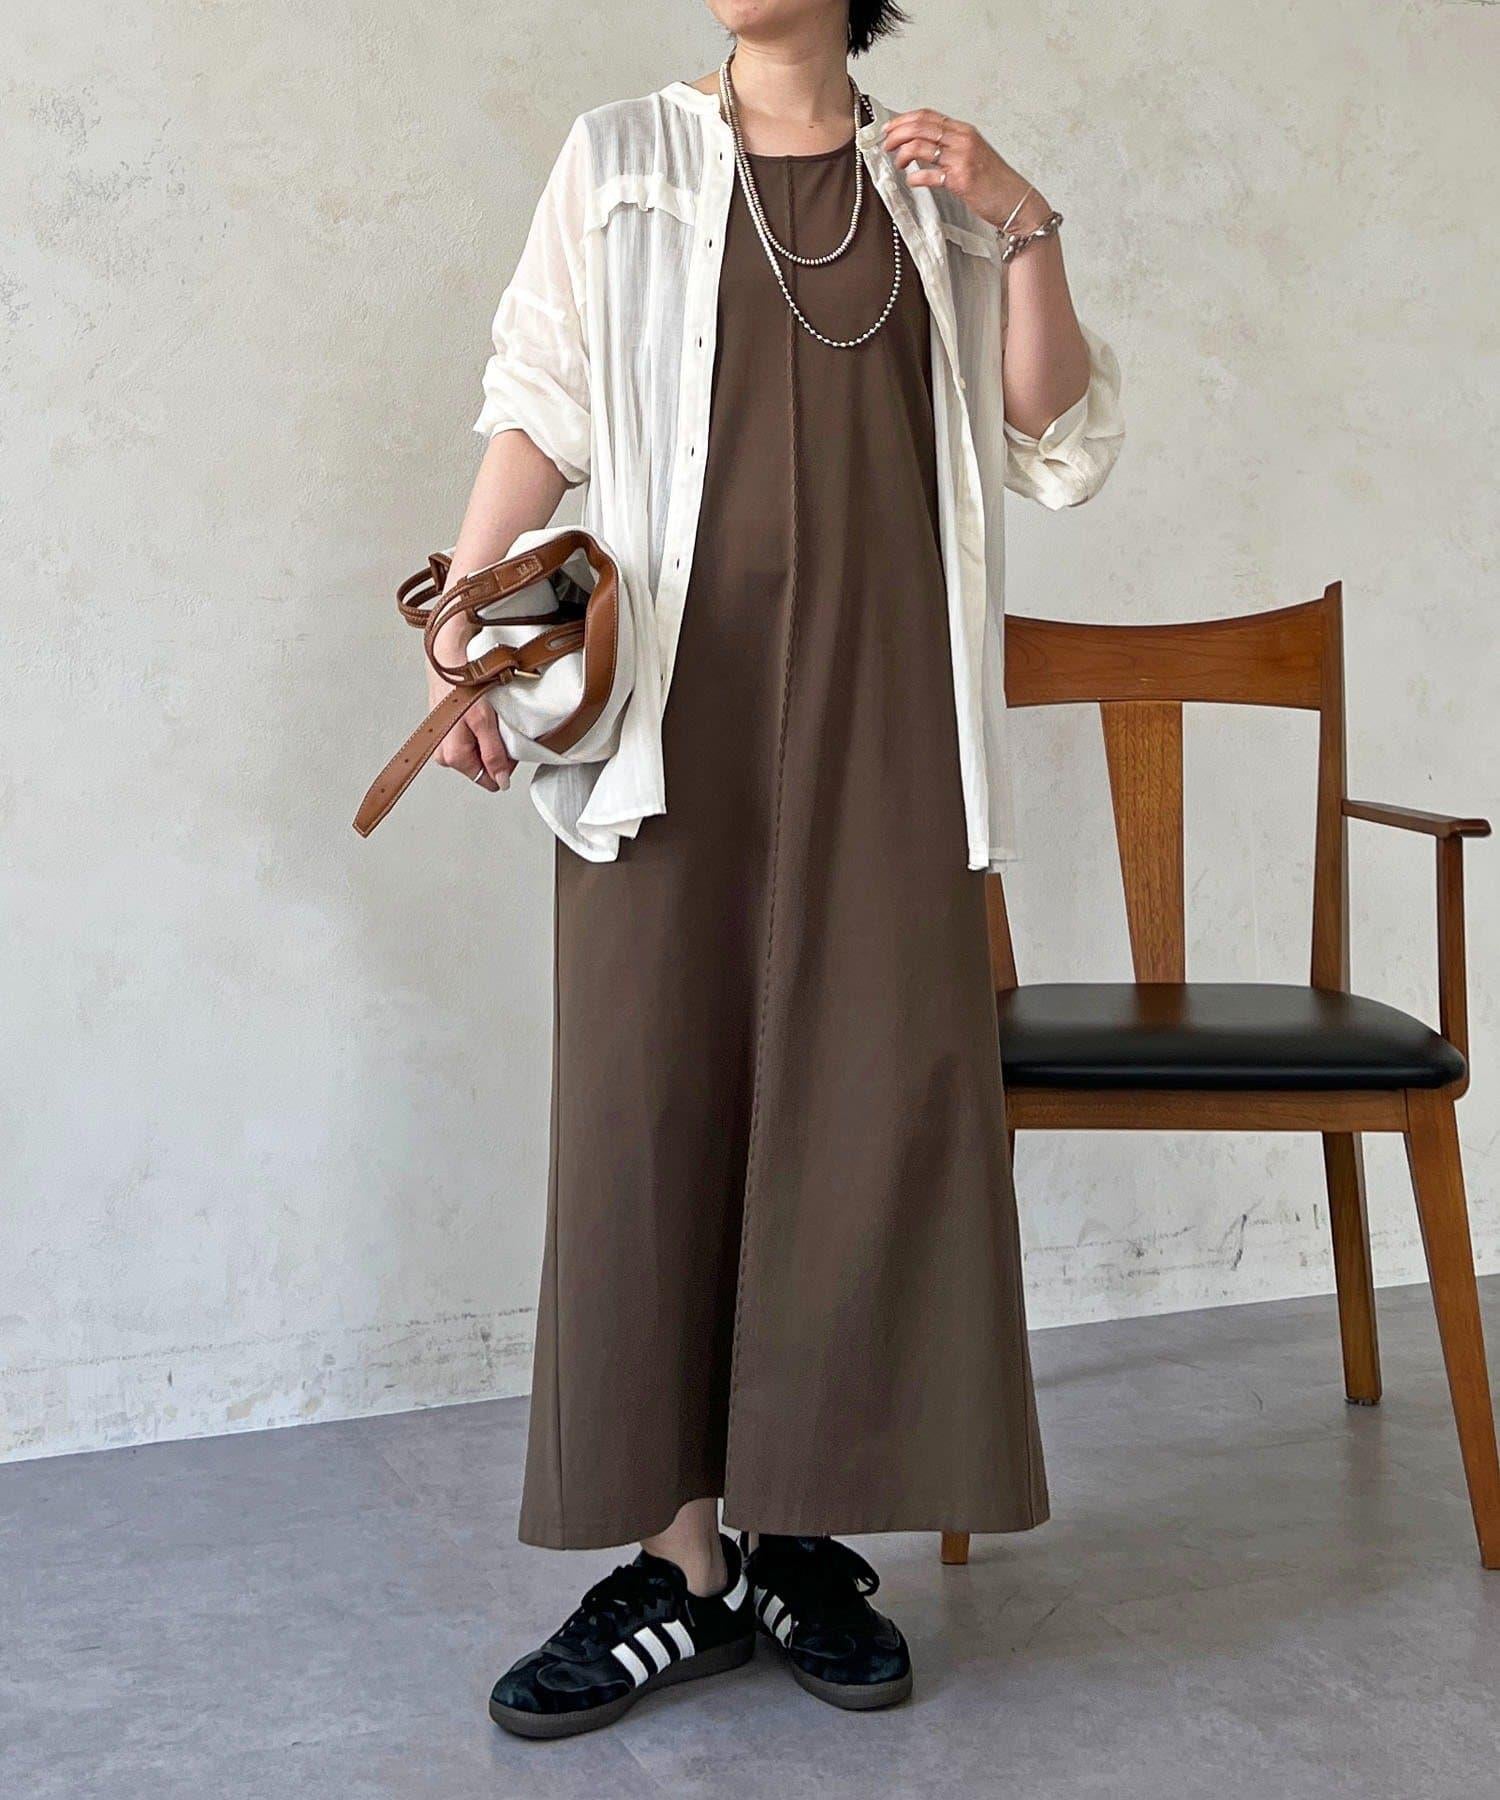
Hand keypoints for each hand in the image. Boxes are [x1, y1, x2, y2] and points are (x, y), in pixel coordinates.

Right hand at [427, 613, 514, 792]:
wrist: (447, 652)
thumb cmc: (462, 682)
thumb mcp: (484, 721)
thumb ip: (493, 754)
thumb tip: (501, 781)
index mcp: (452, 756)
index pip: (487, 779)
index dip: (504, 765)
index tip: (508, 743)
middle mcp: (443, 752)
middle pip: (481, 765)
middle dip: (495, 748)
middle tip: (497, 723)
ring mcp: (443, 739)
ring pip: (476, 750)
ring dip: (487, 735)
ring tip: (487, 713)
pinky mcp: (445, 726)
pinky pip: (469, 735)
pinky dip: (480, 726)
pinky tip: (480, 709)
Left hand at [879, 109, 1049, 233]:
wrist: (1016, 201)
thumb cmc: (994, 182)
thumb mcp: (972, 155)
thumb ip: (949, 147)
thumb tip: (921, 146)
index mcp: (964, 131)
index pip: (927, 116)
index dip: (903, 120)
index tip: (889, 129)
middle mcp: (963, 140)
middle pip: (920, 126)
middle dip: (897, 134)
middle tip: (886, 145)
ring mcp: (962, 159)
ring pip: (921, 146)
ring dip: (902, 154)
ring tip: (897, 164)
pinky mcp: (961, 180)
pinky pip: (930, 175)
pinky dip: (915, 178)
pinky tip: (912, 182)